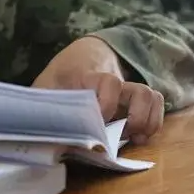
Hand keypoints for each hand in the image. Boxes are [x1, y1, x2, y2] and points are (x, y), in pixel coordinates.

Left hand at [32, 37, 163, 143]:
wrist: (82, 55)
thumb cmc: (60, 76)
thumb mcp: (45, 87)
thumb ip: (44, 108)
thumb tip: (39, 136)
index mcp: (89, 76)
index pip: (108, 83)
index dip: (107, 104)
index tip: (99, 123)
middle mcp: (115, 81)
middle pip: (140, 92)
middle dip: (135, 119)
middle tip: (119, 137)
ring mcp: (128, 89)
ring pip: (151, 97)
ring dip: (147, 121)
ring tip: (133, 138)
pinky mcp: (135, 98)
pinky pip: (155, 104)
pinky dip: (153, 122)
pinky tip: (138, 136)